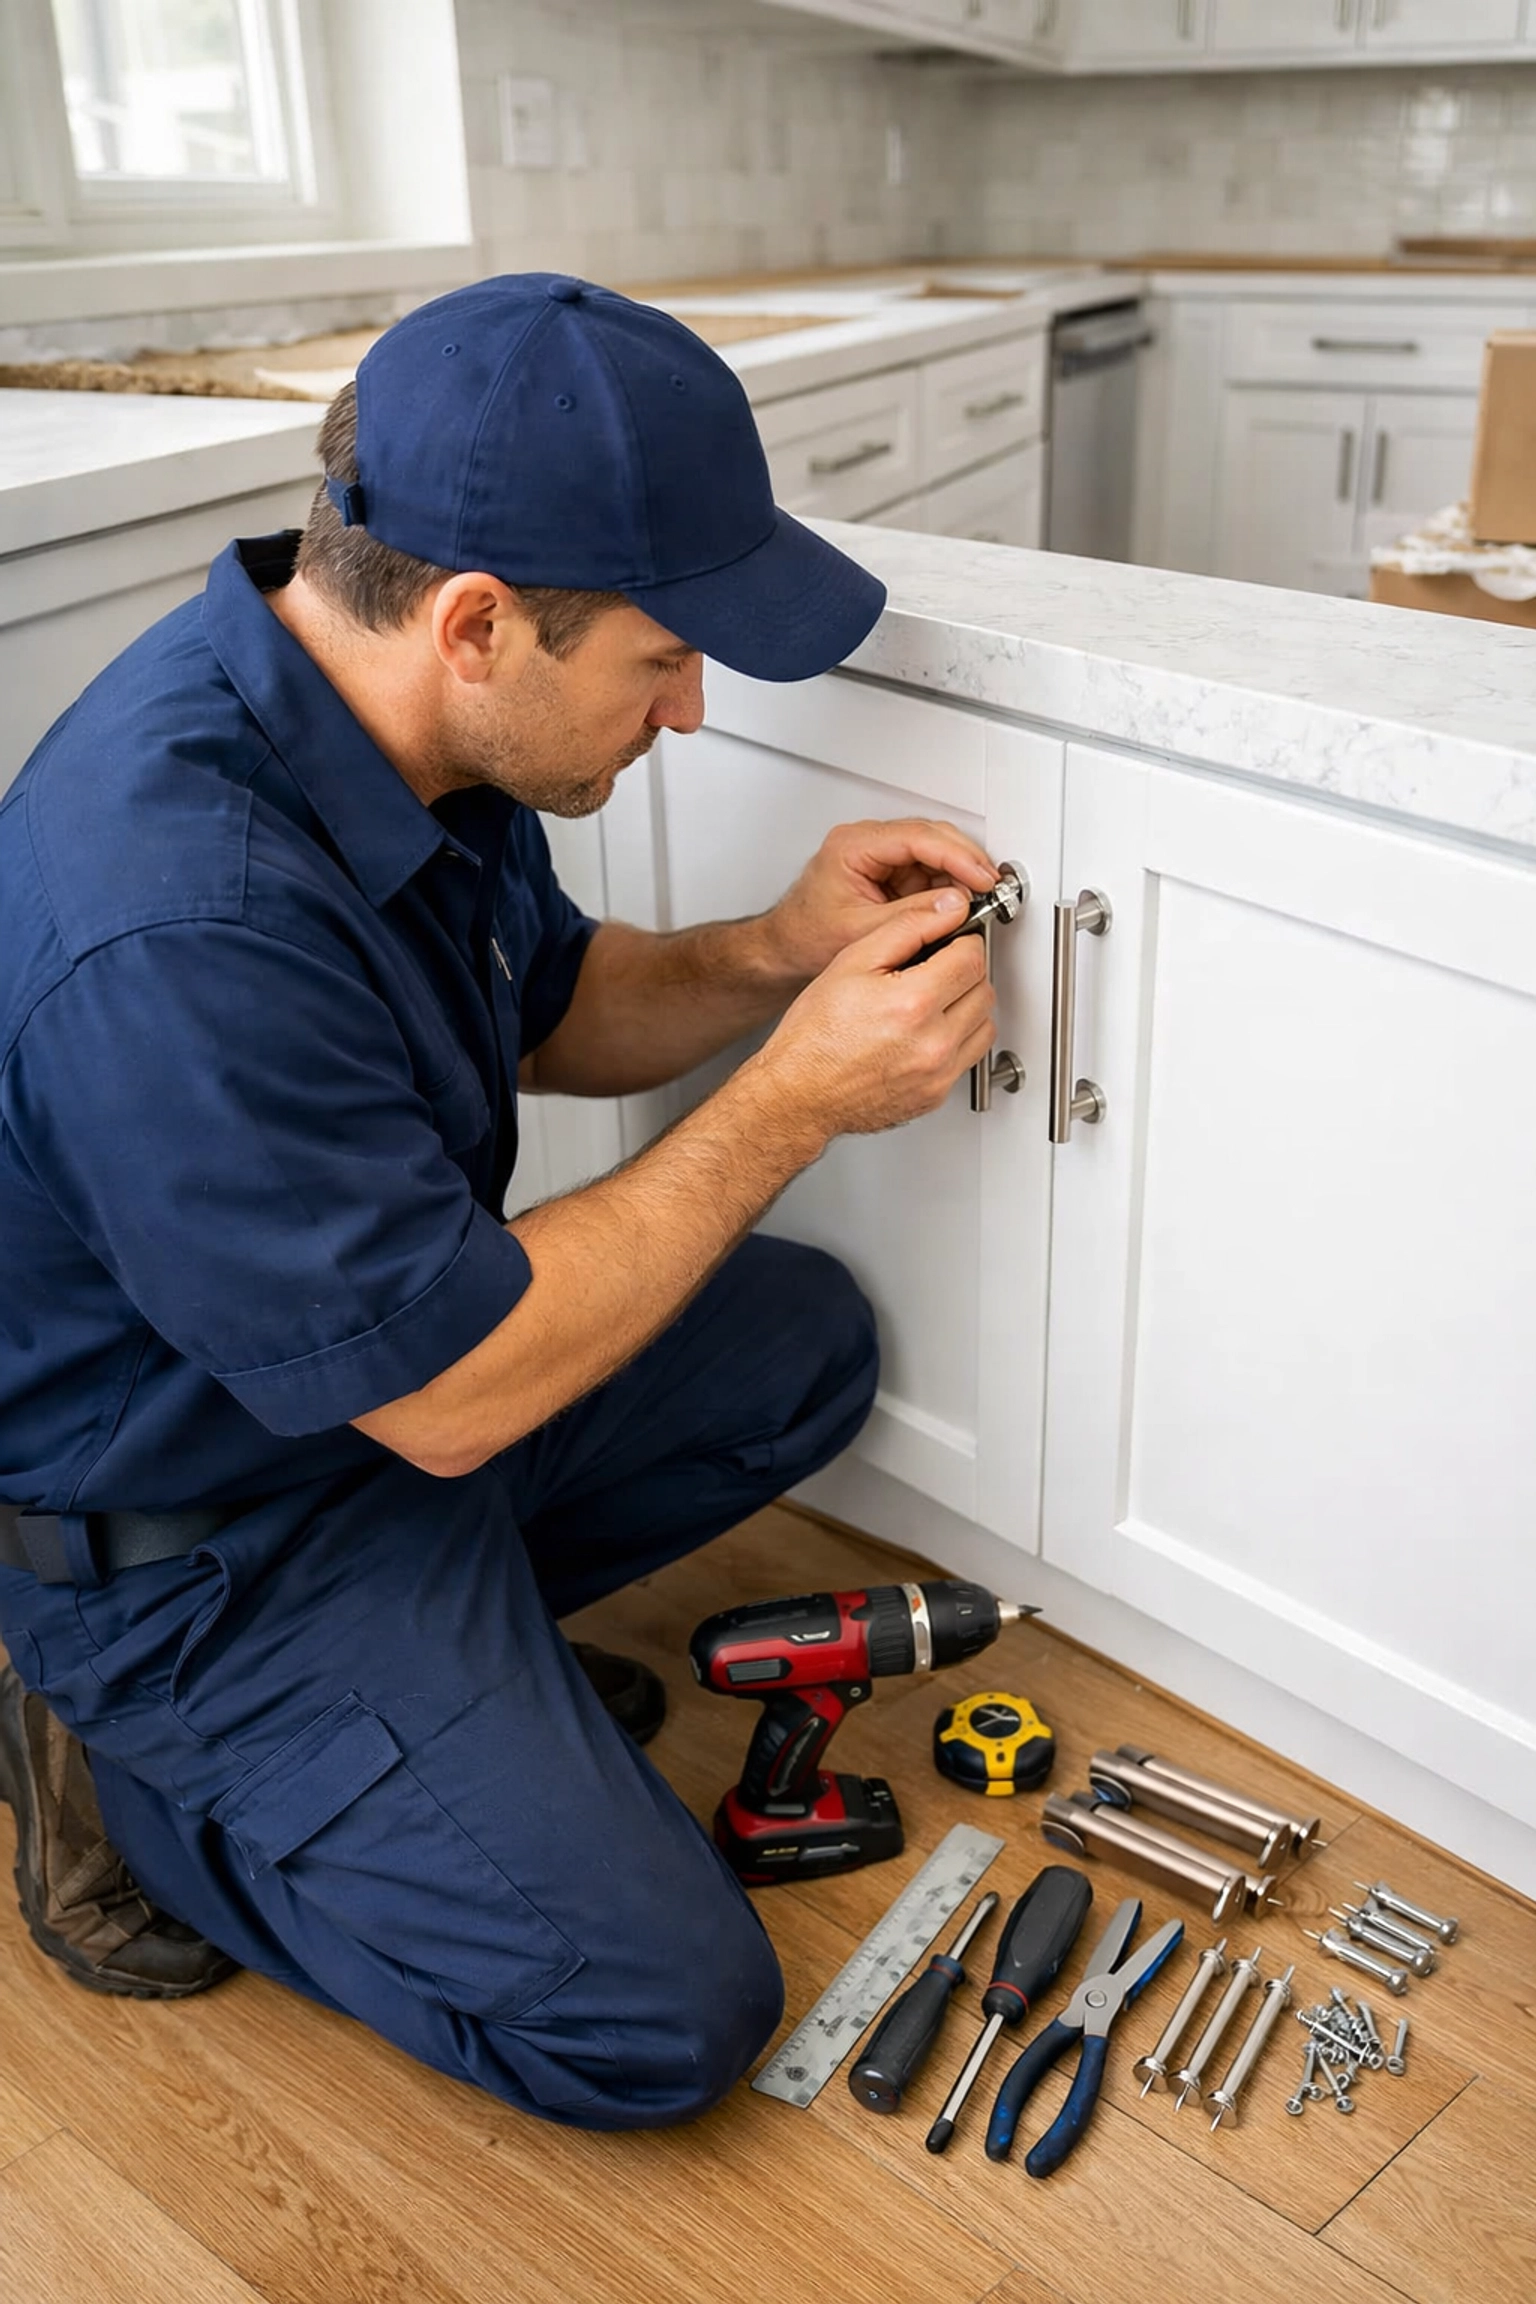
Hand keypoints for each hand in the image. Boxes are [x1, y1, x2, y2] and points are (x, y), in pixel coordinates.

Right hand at [748, 889, 995, 1142]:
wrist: (799, 1092)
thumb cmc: (814, 1034)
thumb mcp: (852, 961)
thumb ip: (908, 927)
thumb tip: (949, 909)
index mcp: (914, 1002)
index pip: (973, 956)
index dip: (959, 942)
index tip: (946, 944)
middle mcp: (933, 1042)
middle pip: (984, 989)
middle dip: (963, 973)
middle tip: (933, 971)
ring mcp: (938, 1074)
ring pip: (985, 1024)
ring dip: (967, 1007)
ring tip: (931, 1002)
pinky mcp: (937, 1095)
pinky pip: (969, 1057)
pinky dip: (957, 1040)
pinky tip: (927, 1032)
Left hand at [761, 818, 998, 983]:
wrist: (786, 948)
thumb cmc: (807, 936)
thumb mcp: (862, 930)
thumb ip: (912, 915)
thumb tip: (956, 904)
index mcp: (854, 846)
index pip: (918, 837)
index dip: (958, 856)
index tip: (982, 877)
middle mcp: (867, 842)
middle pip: (932, 837)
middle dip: (966, 862)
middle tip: (991, 889)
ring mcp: (880, 855)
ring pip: (935, 852)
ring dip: (960, 875)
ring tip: (979, 902)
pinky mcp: (889, 872)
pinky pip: (928, 871)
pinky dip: (948, 887)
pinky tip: (960, 907)